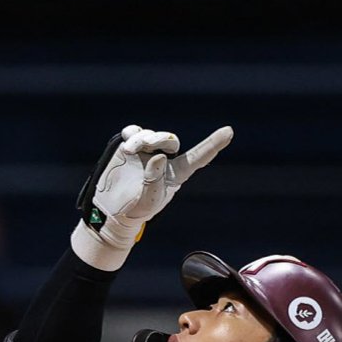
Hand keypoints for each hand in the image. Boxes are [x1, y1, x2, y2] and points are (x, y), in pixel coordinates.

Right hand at [72, 123, 232, 269]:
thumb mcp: (147, 201)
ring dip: (142, 138)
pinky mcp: (131, 146)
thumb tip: (158, 157)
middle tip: (145, 145)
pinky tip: (127, 140)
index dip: (213, 145)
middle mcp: (164, 159)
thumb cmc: (135, 209)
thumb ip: (153, 181)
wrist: (112, 209)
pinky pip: (135, 131)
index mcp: (176, 174)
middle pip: (170, 140)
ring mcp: (147, 151)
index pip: (197, 158)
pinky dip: (132, 133)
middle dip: (159, 139)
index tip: (229, 131)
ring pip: (151, 134)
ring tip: (130, 150)